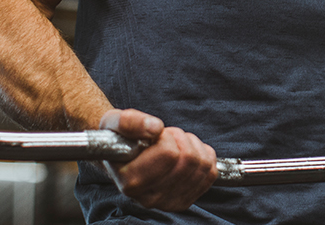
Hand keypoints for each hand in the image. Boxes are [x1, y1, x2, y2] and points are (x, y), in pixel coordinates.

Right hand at [100, 108, 218, 210]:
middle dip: (180, 138)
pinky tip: (185, 153)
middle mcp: (149, 199)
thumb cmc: (119, 138)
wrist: (121, 157)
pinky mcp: (184, 201)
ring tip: (173, 144)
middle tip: (165, 137)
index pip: (169, 154)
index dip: (166, 136)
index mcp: (130, 182)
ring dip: (191, 145)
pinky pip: (210, 173)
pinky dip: (203, 155)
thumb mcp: (114, 122)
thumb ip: (130, 122)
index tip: (154, 135)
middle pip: (189, 159)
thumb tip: (155, 128)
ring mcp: (169, 203)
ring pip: (203, 165)